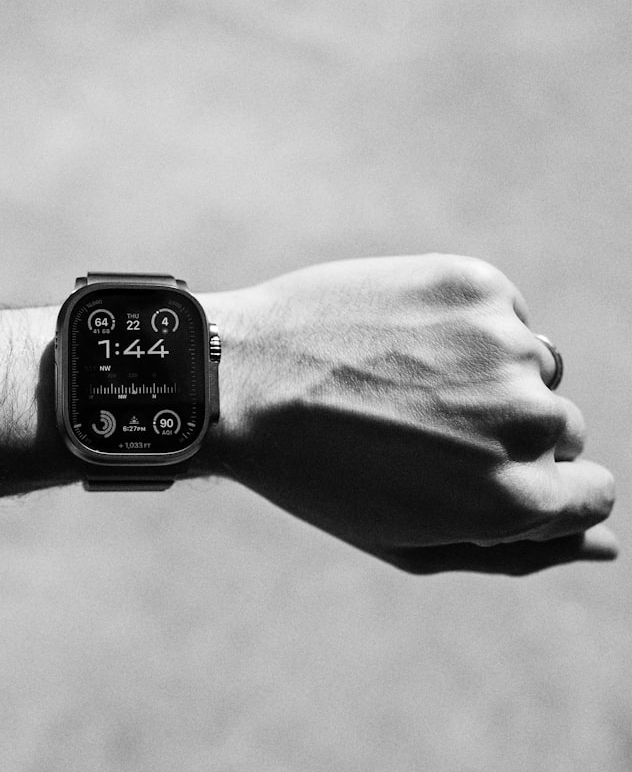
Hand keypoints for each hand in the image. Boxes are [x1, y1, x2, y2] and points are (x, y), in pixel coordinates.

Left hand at [205, 255, 616, 573]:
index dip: (540, 487)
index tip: (485, 472)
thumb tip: (606, 545)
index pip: (593, 494)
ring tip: (399, 381)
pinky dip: (463, 325)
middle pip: (561, 430)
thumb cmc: (318, 474)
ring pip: (532, 365)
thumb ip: (516, 551)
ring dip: (483, 375)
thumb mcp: (409, 542)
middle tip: (416, 427)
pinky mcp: (473, 285)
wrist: (241, 379)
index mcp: (514, 499)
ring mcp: (503, 344)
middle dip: (502, 433)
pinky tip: (397, 340)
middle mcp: (526, 420)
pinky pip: (501, 312)